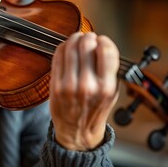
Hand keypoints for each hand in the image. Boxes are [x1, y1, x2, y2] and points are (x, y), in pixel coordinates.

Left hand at [49, 32, 118, 150]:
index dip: (104, 40)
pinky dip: (62, 47)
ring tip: (76, 39)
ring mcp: (69, 85)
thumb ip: (109, 69)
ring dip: (73, 38)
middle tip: (87, 37)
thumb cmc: (94, 109)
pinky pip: (57, 57)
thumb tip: (101, 43)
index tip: (101, 40)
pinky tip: (66, 48)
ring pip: (70, 48)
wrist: (77, 131)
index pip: (107, 50)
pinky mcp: (55, 85)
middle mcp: (88, 85)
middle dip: (87, 36)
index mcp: (106, 87)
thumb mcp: (111, 92)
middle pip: (86, 44)